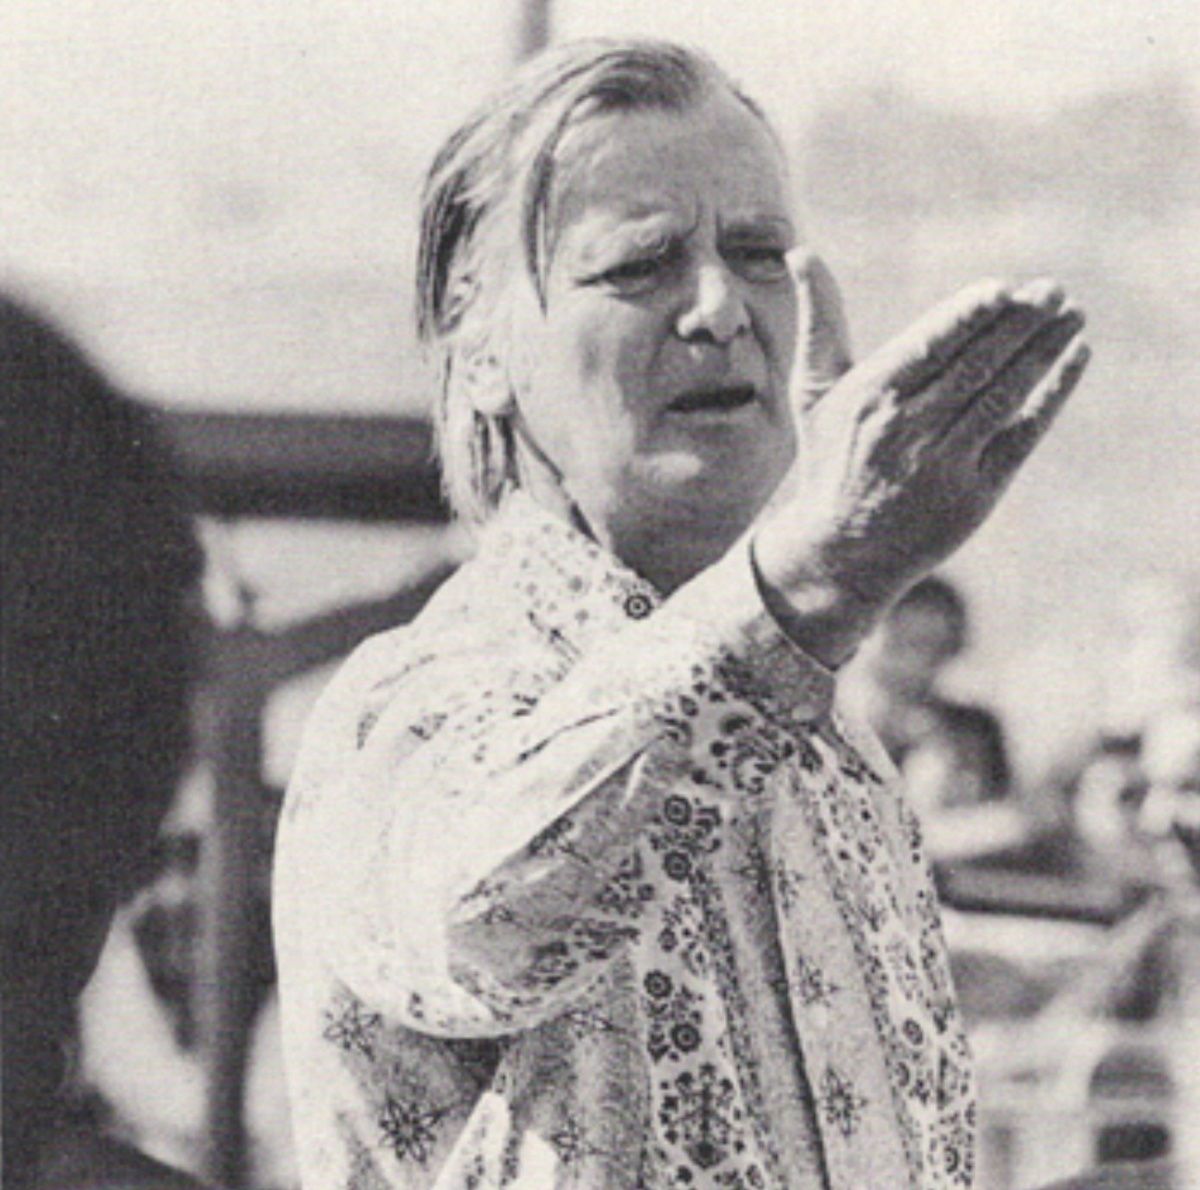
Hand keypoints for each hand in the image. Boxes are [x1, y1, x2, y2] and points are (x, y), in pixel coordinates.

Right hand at [755, 267, 1089, 666]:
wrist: (839, 551)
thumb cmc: (829, 459)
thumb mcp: (813, 390)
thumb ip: (819, 319)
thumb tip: (799, 251)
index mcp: (868, 397)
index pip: (929, 346)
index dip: (970, 315)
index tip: (1005, 289)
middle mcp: (905, 429)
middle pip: (975, 365)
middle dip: (1020, 324)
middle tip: (1053, 291)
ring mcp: (942, 464)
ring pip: (1004, 394)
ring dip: (1044, 351)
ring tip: (1071, 315)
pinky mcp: (974, 494)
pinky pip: (1021, 433)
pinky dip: (1052, 394)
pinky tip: (1074, 359)